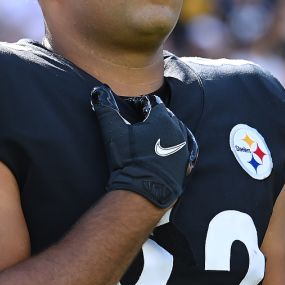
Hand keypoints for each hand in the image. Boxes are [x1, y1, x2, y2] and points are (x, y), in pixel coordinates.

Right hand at [90, 84, 197, 208]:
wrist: (144, 193)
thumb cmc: (129, 160)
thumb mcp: (113, 131)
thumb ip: (106, 108)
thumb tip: (98, 91)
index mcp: (163, 119)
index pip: (153, 104)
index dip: (142, 105)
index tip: (133, 109)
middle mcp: (178, 131)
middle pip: (167, 118)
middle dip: (155, 118)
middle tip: (142, 123)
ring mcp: (184, 149)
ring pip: (177, 134)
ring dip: (166, 133)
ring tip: (152, 138)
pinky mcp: (186, 166)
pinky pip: (183, 152)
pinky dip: (174, 150)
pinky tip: (165, 153)